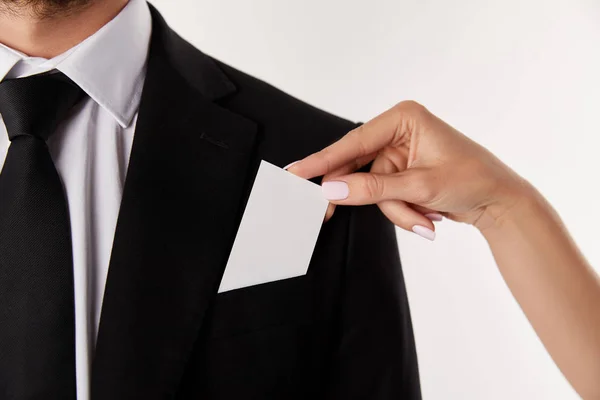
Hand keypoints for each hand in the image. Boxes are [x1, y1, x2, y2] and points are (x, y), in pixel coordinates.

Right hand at [288, 101, 532, 239]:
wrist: (501, 202)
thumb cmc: (473, 180)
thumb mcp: (419, 186)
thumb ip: (372, 188)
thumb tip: (331, 190)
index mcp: (404, 118)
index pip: (354, 141)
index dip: (323, 160)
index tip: (296, 172)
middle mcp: (399, 132)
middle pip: (359, 167)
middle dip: (367, 196)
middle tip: (325, 214)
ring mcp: (400, 154)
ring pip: (373, 189)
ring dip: (396, 210)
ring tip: (425, 220)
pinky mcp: (403, 173)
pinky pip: (385, 197)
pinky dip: (402, 212)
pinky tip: (427, 218)